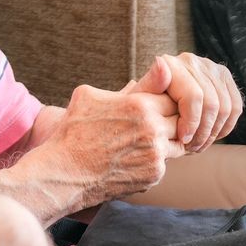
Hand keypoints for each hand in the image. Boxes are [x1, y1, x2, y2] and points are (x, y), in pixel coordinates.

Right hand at [21, 81, 183, 206]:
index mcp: (140, 106)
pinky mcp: (153, 177)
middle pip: (181, 122)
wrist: (65, 172)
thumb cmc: (73, 130)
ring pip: (177, 145)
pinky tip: (133, 158)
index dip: (164, 102)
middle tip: (154, 123)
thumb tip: (154, 68)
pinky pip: (163, 164)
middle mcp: (153, 130)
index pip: (173, 99)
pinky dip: (154, 161)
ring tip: (144, 141)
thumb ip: (124, 85)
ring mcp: (155, 156)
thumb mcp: (90, 96)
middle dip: (171, 121)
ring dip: (166, 142)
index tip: (155, 105)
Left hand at [125, 53, 241, 152]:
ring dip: (214, 132)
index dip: (191, 123)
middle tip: (192, 148)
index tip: (183, 141)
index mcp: (172, 64)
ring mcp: (211, 67)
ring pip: (226, 107)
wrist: (156, 99)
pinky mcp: (224, 77)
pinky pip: (235, 107)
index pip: (194, 97)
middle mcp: (193, 61)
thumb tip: (161, 64)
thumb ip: (148, 85)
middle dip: (204, 132)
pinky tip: (212, 136)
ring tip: (200, 145)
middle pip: (212, 104)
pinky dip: (225, 126)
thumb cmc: (145, 104)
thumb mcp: (140, 99)